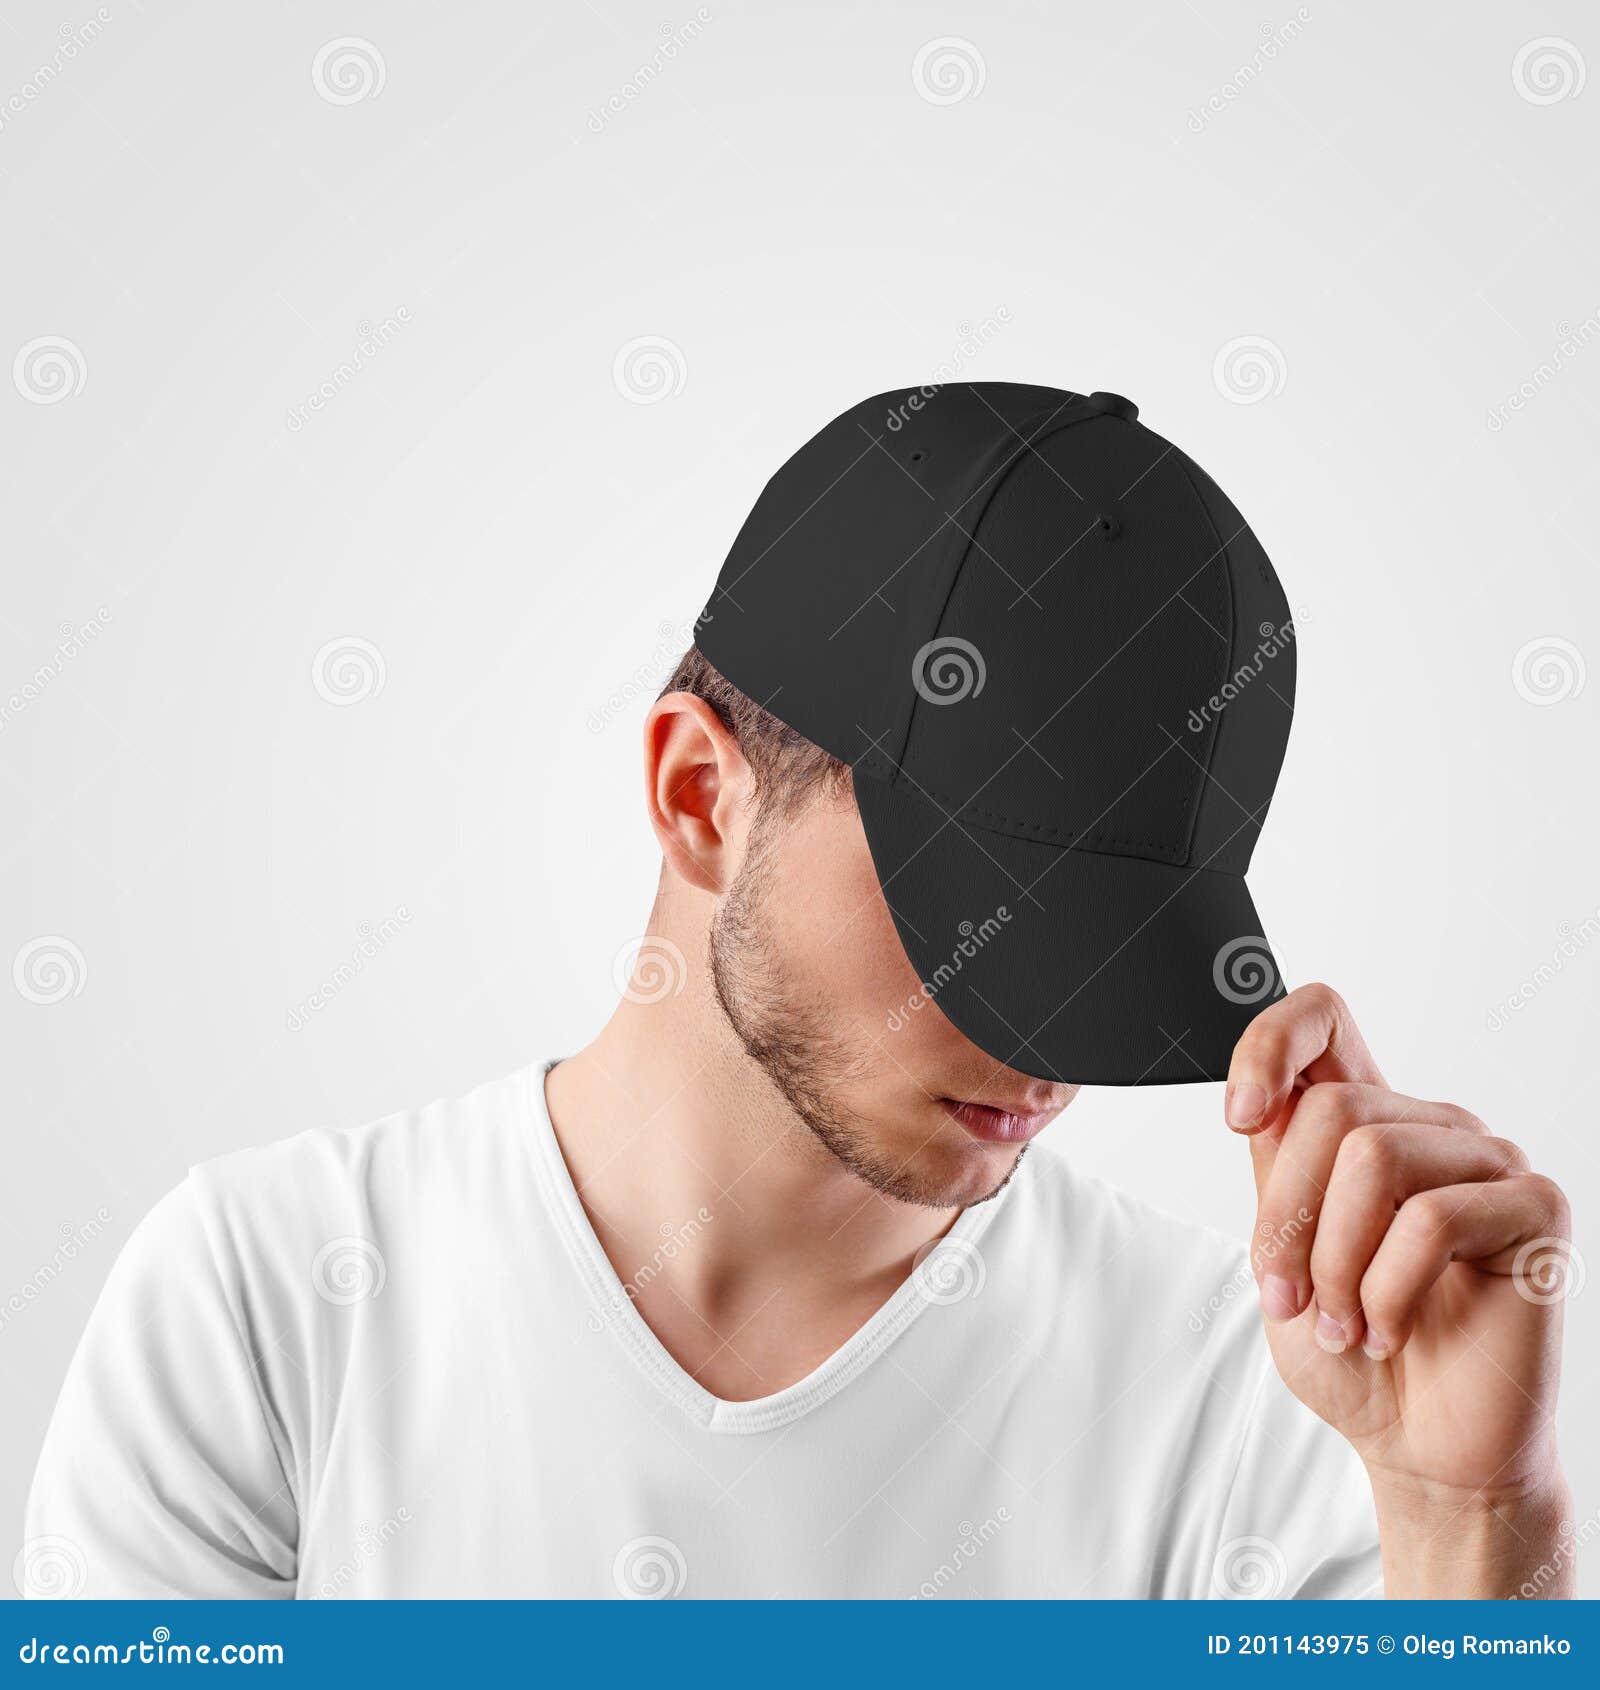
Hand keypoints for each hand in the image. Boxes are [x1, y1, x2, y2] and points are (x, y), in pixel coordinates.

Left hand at [1227, 984, 1574, 1596]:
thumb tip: (1256, 1101)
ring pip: (1374, 1158)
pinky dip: (1387, 1290)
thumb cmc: (1353, 1353)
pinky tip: (1388, 1332)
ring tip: (1340, 1323)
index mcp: (1364, 1122)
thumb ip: (1277, 1172)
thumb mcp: (1281, 1253)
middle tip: (1289, 1298)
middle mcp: (1428, 1127)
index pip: (1324, 1018)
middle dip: (1286, 1216)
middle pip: (1330, 1109)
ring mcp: (1487, 1162)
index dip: (1270, 1042)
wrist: (1422, 1448)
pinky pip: (1432, 1219)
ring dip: (1333, 1261)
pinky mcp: (1535, 1209)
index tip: (1237, 1117)